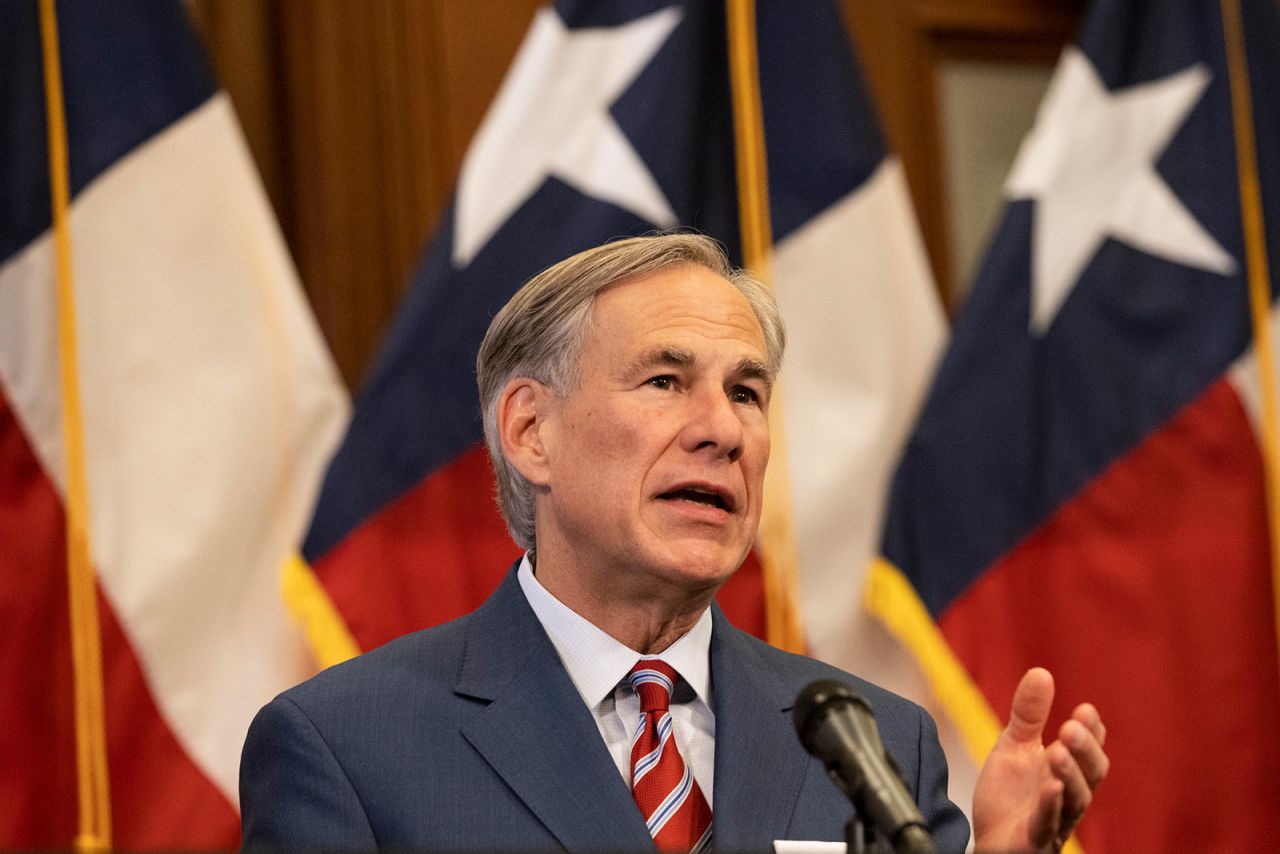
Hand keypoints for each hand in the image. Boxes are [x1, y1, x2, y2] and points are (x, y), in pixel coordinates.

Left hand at [971, 668, 1107, 852]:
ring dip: (1069, 775)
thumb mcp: (1015, 746)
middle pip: (1090, 775)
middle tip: (1071, 726)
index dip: (1092, 733)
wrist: (989, 838)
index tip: (1086, 710)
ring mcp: (1055, 821)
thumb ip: (1029, 714)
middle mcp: (1069, 796)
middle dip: (1084, 750)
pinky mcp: (1035, 840)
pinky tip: (1049, 787)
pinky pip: (1047, 825)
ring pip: (1074, 801)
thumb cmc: (1010, 796)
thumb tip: (1041, 672)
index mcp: (1067, 771)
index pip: (1089, 750)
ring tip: (1058, 750)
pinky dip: (1050, 806)